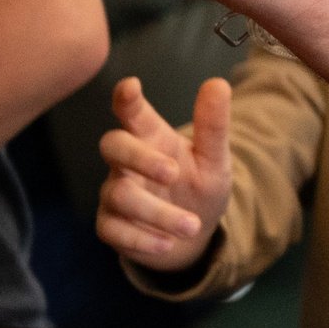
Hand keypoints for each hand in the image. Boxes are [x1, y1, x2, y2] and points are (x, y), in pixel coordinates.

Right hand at [95, 76, 231, 272]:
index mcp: (152, 138)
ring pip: (120, 194)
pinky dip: (142, 239)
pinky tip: (167, 244)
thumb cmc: (199, 187)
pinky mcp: (110, 225)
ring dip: (158, 212)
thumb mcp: (215, 159)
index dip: (127, 99)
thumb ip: (213, 125)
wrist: (193, 236)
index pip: (132, 113)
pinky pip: (113, 229)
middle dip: (140, 157)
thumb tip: (218, 83)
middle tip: (172, 172)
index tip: (130, 86)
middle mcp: (127, 162)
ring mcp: (115, 192)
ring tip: (192, 226)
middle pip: (113, 145)